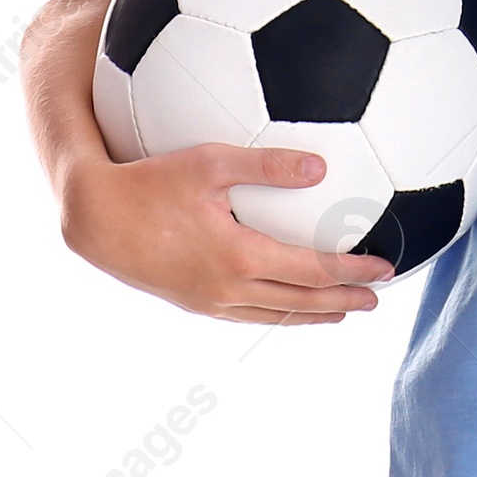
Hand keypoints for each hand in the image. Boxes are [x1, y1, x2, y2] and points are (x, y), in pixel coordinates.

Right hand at [61, 145, 393, 322]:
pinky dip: (277, 313)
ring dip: (312, 314)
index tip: (383, 270)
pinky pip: (246, 314)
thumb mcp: (209, 162)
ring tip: (341, 313)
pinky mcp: (191, 302)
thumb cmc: (149, 181)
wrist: (93, 219)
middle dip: (342, 301)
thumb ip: (268, 164)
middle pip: (300, 302)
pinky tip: (284, 306)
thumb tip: (321, 166)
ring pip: (273, 315)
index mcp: (239, 257)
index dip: (352, 271)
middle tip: (376, 300)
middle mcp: (227, 288)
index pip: (312, 271)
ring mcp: (208, 301)